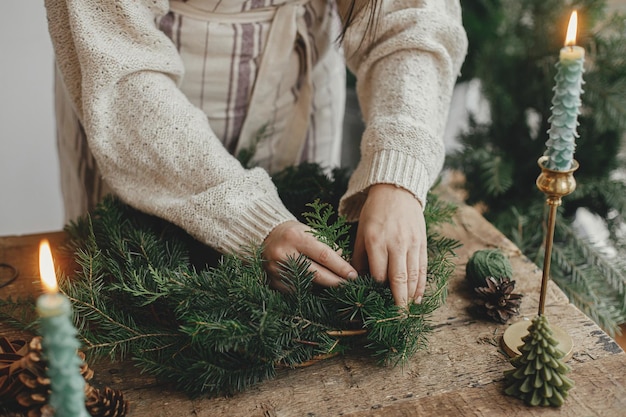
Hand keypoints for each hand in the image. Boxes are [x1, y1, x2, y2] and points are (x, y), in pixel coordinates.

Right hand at [262, 220, 356, 290]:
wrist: (264, 237)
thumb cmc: (292, 233)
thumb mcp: (309, 232)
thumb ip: (327, 245)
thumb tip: (344, 263)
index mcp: (295, 237)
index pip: (323, 255)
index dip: (340, 267)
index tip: (353, 275)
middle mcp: (283, 254)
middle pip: (316, 274)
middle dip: (335, 281)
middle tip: (349, 284)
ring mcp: (276, 270)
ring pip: (307, 285)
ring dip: (323, 287)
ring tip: (334, 284)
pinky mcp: (272, 281)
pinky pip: (296, 290)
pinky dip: (308, 289)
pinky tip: (315, 286)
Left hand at [352, 184, 426, 306]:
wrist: (397, 190)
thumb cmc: (374, 212)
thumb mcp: (360, 232)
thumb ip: (359, 257)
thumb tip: (357, 280)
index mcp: (376, 241)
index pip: (379, 274)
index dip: (379, 291)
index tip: (376, 305)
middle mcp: (396, 243)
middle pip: (399, 278)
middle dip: (398, 302)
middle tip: (396, 320)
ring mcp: (411, 243)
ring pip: (414, 275)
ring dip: (411, 297)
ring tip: (407, 313)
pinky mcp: (422, 242)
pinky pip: (423, 268)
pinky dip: (421, 285)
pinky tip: (417, 298)